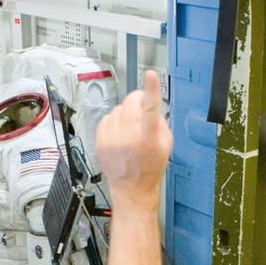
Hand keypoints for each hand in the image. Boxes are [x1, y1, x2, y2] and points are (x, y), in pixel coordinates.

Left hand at [95, 70, 171, 208]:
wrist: (131, 189)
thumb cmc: (150, 168)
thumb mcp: (166, 144)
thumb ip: (159, 121)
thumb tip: (149, 105)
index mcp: (147, 137)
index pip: (150, 108)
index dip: (151, 89)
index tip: (150, 75)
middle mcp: (128, 136)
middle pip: (131, 101)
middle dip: (138, 101)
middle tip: (143, 113)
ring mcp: (111, 139)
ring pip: (118, 108)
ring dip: (126, 113)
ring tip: (131, 130)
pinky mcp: (100, 140)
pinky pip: (107, 118)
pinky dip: (114, 122)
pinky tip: (120, 134)